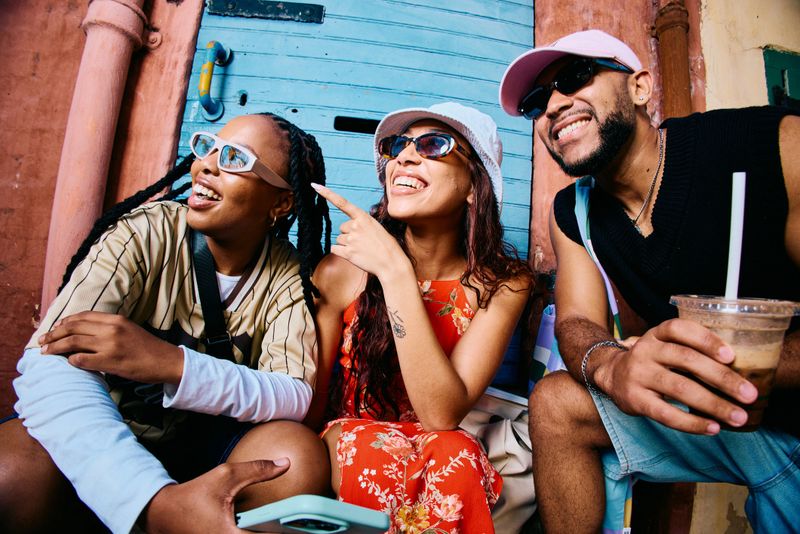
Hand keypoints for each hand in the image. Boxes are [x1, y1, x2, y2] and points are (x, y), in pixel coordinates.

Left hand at [39, 311, 183, 383]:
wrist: (166, 361)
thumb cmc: (147, 348)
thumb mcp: (129, 329)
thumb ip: (109, 328)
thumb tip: (85, 332)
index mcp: (116, 319)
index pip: (82, 316)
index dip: (64, 322)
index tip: (54, 328)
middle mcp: (111, 329)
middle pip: (73, 327)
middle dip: (53, 334)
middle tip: (42, 341)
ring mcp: (110, 345)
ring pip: (73, 342)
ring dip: (55, 347)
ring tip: (45, 352)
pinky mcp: (110, 362)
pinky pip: (81, 360)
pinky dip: (71, 361)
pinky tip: (67, 363)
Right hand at [141, 459, 290, 533]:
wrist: (162, 513)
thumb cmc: (192, 495)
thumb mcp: (226, 476)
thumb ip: (257, 470)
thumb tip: (285, 463)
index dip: (287, 532)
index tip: (302, 525)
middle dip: (277, 533)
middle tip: (296, 525)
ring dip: (264, 533)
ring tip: (280, 525)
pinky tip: (262, 528)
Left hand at [311, 183, 409, 280]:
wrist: (391, 263)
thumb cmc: (386, 246)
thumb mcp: (376, 227)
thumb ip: (361, 224)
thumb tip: (348, 229)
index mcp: (363, 217)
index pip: (342, 203)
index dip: (327, 194)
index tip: (315, 186)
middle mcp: (355, 226)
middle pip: (342, 228)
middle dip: (349, 234)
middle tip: (363, 241)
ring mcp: (351, 240)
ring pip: (339, 239)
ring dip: (347, 244)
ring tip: (362, 249)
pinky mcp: (348, 253)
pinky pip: (334, 249)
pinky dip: (340, 252)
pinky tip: (353, 255)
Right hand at [595, 318, 758, 433]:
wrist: (610, 375)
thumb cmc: (652, 361)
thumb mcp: (665, 345)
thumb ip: (692, 351)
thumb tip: (739, 371)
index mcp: (656, 334)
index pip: (679, 329)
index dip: (706, 340)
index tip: (730, 356)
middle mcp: (645, 351)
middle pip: (686, 360)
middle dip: (722, 378)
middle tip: (749, 394)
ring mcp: (638, 375)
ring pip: (680, 388)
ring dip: (713, 404)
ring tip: (738, 417)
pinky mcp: (635, 400)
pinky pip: (666, 413)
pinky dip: (692, 422)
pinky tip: (712, 428)